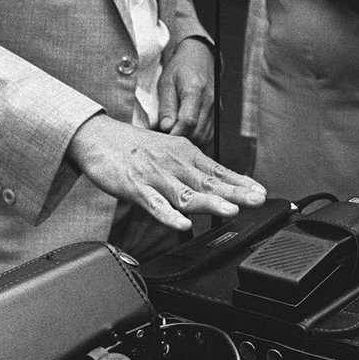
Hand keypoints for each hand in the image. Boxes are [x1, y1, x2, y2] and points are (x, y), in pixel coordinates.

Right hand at [67, 114, 265, 230]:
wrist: (97, 136)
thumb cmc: (134, 147)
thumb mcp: (170, 151)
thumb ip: (193, 170)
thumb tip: (220, 184)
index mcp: (185, 154)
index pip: (219, 170)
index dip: (241, 182)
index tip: (261, 192)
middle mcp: (174, 163)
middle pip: (209, 182)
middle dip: (236, 192)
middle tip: (256, 200)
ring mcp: (155, 176)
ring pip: (185, 193)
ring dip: (209, 203)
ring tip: (230, 211)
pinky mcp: (134, 187)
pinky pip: (154, 204)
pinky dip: (168, 215)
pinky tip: (182, 223)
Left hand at [158, 36, 213, 145]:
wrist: (200, 57)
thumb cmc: (180, 68)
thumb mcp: (166, 82)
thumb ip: (167, 106)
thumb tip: (166, 128)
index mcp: (195, 90)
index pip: (188, 121)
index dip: (175, 134)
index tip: (163, 138)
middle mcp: (210, 101)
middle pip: (197, 133)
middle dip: (180, 140)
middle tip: (165, 139)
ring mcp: (216, 108)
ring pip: (204, 137)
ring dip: (189, 142)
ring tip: (174, 137)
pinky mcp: (217, 114)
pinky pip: (209, 134)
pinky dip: (197, 139)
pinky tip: (185, 135)